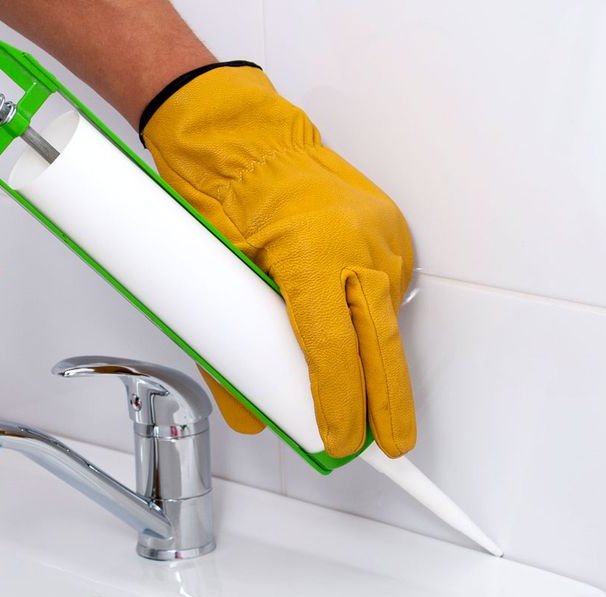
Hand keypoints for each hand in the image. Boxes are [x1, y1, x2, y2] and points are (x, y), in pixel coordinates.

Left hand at [142, 65, 415, 457]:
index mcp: (310, 254)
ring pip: (387, 319)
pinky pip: (387, 288)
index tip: (340, 441)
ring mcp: (381, 234)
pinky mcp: (390, 229)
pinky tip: (356, 332)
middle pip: (380, 346)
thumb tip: (251, 411)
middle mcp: (357, 244)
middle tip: (390, 447)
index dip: (340, 405)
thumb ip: (229, 351)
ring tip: (368, 401)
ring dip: (378, 360)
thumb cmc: (225, 195)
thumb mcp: (214, 278)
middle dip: (387, 405)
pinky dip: (373, 317)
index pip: (332, 350)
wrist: (250, 140)